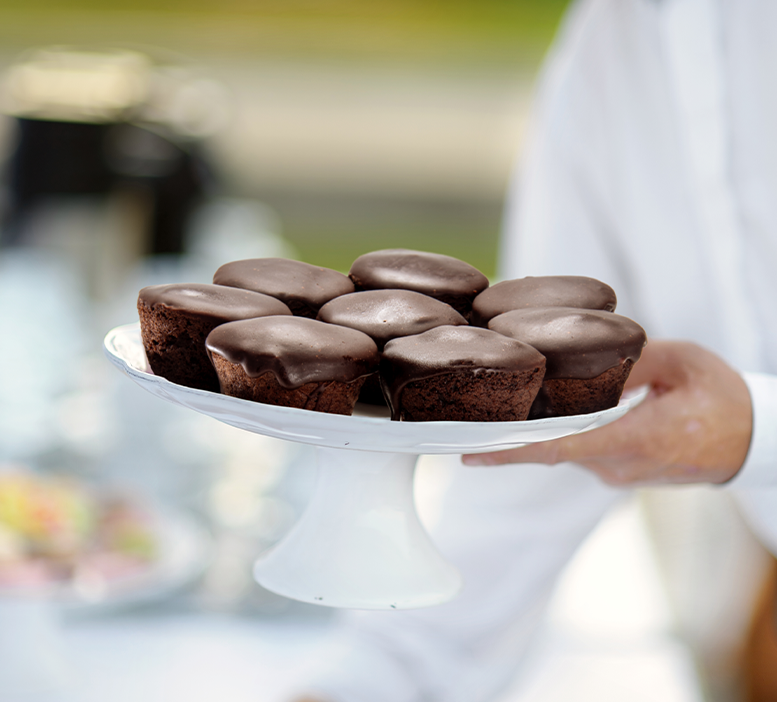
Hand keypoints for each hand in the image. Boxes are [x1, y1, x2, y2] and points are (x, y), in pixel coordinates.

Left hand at [462, 340, 752, 485]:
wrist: (752, 442)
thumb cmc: (722, 402)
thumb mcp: (683, 365)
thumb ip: (633, 359)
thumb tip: (589, 355)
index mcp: (637, 439)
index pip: (562, 447)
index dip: (513, 450)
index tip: (471, 451)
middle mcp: (618, 464)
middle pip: (549, 450)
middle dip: (502, 438)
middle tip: (455, 422)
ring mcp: (615, 471)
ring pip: (560, 450)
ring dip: (524, 434)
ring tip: (482, 412)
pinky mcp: (615, 468)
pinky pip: (573, 449)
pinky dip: (548, 433)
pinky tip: (526, 415)